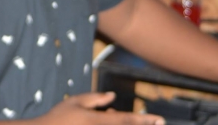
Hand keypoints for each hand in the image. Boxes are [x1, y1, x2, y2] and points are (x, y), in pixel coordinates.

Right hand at [35, 93, 164, 124]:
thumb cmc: (58, 118)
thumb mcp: (75, 102)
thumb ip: (95, 98)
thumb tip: (112, 96)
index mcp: (97, 120)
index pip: (126, 119)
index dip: (144, 120)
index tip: (159, 119)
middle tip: (157, 122)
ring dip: (127, 124)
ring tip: (118, 117)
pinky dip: (111, 124)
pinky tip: (105, 117)